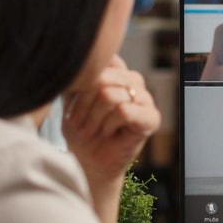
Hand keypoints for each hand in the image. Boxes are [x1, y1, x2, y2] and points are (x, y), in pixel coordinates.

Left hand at [62, 56, 160, 182]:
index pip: (101, 61)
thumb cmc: (81, 131)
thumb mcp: (70, 101)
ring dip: (94, 118)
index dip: (82, 83)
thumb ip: (75, 79)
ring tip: (93, 130)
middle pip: (102, 78)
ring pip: (110, 95)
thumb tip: (74, 65)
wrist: (90, 162)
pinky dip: (109, 125)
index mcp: (117, 72)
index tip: (73, 104)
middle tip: (79, 123)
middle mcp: (134, 81)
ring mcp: (145, 98)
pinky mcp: (152, 118)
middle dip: (84, 104)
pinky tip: (108, 133)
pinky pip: (124, 111)